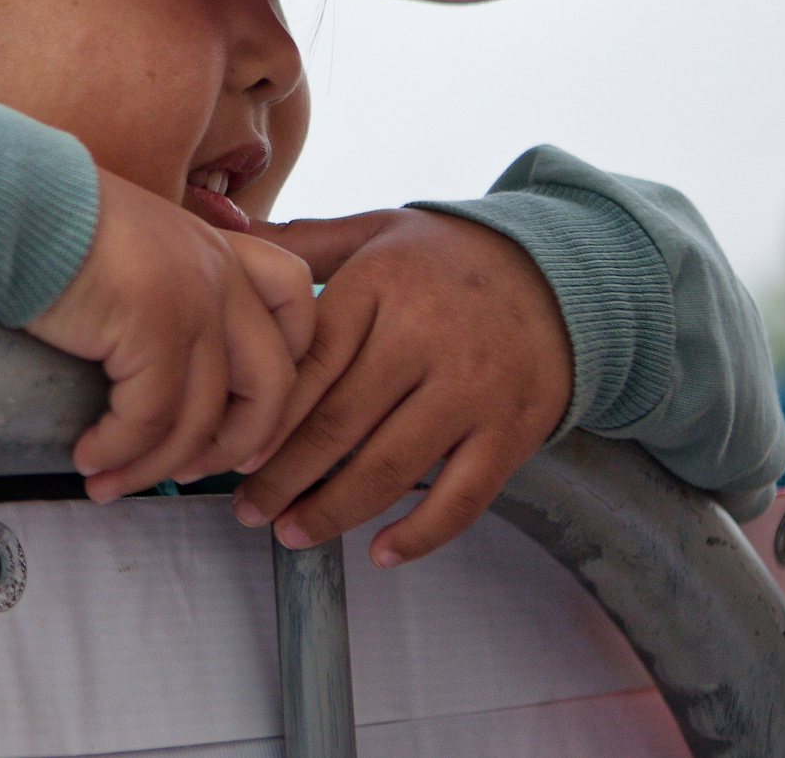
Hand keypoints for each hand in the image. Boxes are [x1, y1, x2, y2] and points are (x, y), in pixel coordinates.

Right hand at [26, 170, 316, 501]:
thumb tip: (159, 363)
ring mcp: (192, 302)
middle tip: (194, 474)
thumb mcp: (135, 247)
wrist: (10, 202)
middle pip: (272, 380)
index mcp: (219, 250)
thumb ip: (167, 287)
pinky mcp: (152, 330)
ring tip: (110, 482)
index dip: (286, 375)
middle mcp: (219, 274)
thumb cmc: (50, 223)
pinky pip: (150, 419)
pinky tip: (88, 459)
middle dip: (240, 442)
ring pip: (201, 417)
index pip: (297, 308)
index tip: (248, 425)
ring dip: (154, 466)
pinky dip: (120, 452)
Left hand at [233, 208, 571, 565]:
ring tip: (290, 532)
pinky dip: (420, 534)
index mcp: (380, 287)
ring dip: (334, 511)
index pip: (309, 363)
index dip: (264, 415)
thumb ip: (300, 241)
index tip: (226, 450)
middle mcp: (426, 338)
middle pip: (339, 423)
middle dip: (283, 476)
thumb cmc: (446, 257)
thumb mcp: (374, 231)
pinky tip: (380, 553)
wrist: (562, 272)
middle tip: (245, 507)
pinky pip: (463, 497)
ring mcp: (474, 389)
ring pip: (391, 467)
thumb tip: (223, 233)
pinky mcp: (514, 430)